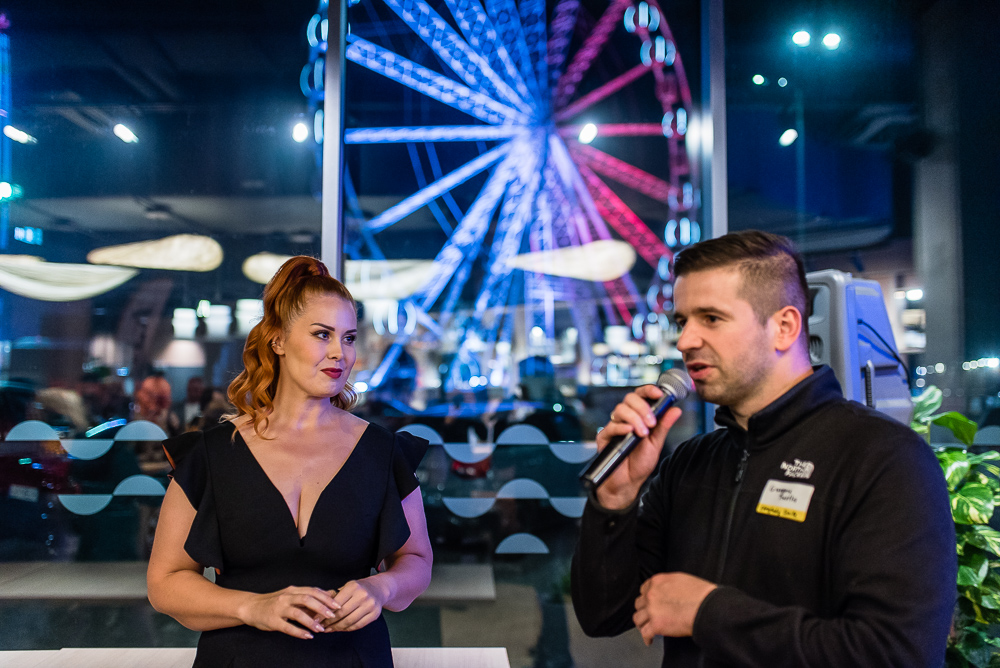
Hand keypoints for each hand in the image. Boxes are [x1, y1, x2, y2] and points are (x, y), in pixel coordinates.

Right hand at [238, 586, 340, 638]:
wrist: (251, 607)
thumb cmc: (274, 602)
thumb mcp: (291, 596)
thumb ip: (308, 597)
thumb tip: (329, 596)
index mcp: (293, 590)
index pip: (312, 591)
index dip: (326, 598)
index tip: (337, 605)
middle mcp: (286, 597)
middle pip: (307, 599)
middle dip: (322, 607)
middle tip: (332, 615)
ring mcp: (278, 609)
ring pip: (298, 613)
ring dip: (311, 621)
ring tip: (321, 629)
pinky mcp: (272, 621)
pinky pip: (287, 627)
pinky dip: (299, 632)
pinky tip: (308, 636)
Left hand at [319, 578, 388, 631]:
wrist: (379, 589)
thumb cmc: (358, 588)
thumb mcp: (347, 587)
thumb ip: (334, 597)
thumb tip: (317, 611)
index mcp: (353, 587)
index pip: (336, 603)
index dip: (324, 613)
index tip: (316, 619)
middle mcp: (363, 595)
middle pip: (342, 614)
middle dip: (329, 622)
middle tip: (321, 627)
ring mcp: (370, 605)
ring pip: (350, 621)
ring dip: (337, 627)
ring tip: (329, 629)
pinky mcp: (375, 614)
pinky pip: (358, 625)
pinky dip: (347, 629)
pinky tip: (340, 629)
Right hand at [596, 385, 682, 509]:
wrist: (628, 482)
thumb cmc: (640, 463)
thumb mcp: (656, 443)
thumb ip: (664, 426)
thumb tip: (676, 410)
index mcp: (638, 416)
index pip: (640, 395)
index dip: (648, 390)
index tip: (658, 394)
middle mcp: (625, 418)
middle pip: (629, 399)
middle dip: (642, 408)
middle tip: (651, 422)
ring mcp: (614, 427)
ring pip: (620, 409)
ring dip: (634, 418)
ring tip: (643, 433)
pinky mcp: (604, 438)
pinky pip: (610, 426)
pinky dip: (621, 427)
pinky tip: (630, 432)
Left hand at [633, 572, 716, 643]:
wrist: (706, 606)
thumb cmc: (700, 593)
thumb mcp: (680, 579)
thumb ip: (668, 584)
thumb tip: (667, 591)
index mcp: (657, 582)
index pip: (643, 590)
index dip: (647, 598)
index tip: (649, 604)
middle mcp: (651, 594)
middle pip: (639, 604)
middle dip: (644, 610)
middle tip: (648, 616)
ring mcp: (652, 610)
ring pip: (638, 618)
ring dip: (642, 624)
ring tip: (646, 628)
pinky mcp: (656, 625)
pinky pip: (645, 633)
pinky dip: (647, 637)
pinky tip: (650, 640)